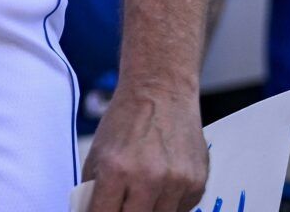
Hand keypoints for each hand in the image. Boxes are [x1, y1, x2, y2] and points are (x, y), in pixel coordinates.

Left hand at [84, 84, 207, 211]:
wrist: (161, 89)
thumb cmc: (127, 119)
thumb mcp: (98, 151)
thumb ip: (92, 188)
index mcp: (116, 169)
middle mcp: (148, 177)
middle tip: (122, 202)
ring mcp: (176, 182)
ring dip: (149, 210)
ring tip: (142, 190)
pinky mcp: (197, 183)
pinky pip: (181, 210)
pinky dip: (169, 204)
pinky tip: (162, 183)